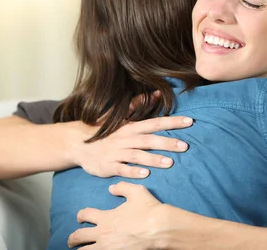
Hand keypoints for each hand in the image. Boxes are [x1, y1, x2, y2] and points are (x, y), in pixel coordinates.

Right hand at [67, 116, 192, 178]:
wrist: (76, 143)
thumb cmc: (102, 131)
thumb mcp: (118, 117)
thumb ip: (137, 105)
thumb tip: (156, 93)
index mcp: (130, 126)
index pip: (155, 123)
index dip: (172, 122)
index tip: (189, 121)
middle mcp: (125, 139)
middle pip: (149, 140)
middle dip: (167, 143)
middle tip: (185, 146)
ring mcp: (116, 153)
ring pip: (137, 155)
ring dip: (153, 159)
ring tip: (170, 163)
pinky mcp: (108, 166)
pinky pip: (122, 169)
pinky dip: (133, 171)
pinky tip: (146, 174)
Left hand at [68, 182, 166, 248]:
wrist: (160, 228)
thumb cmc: (149, 210)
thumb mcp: (136, 191)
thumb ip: (122, 187)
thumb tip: (112, 188)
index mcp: (105, 218)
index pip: (85, 215)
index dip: (80, 215)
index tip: (80, 218)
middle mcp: (103, 234)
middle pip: (79, 237)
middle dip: (72, 239)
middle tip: (71, 241)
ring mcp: (108, 248)